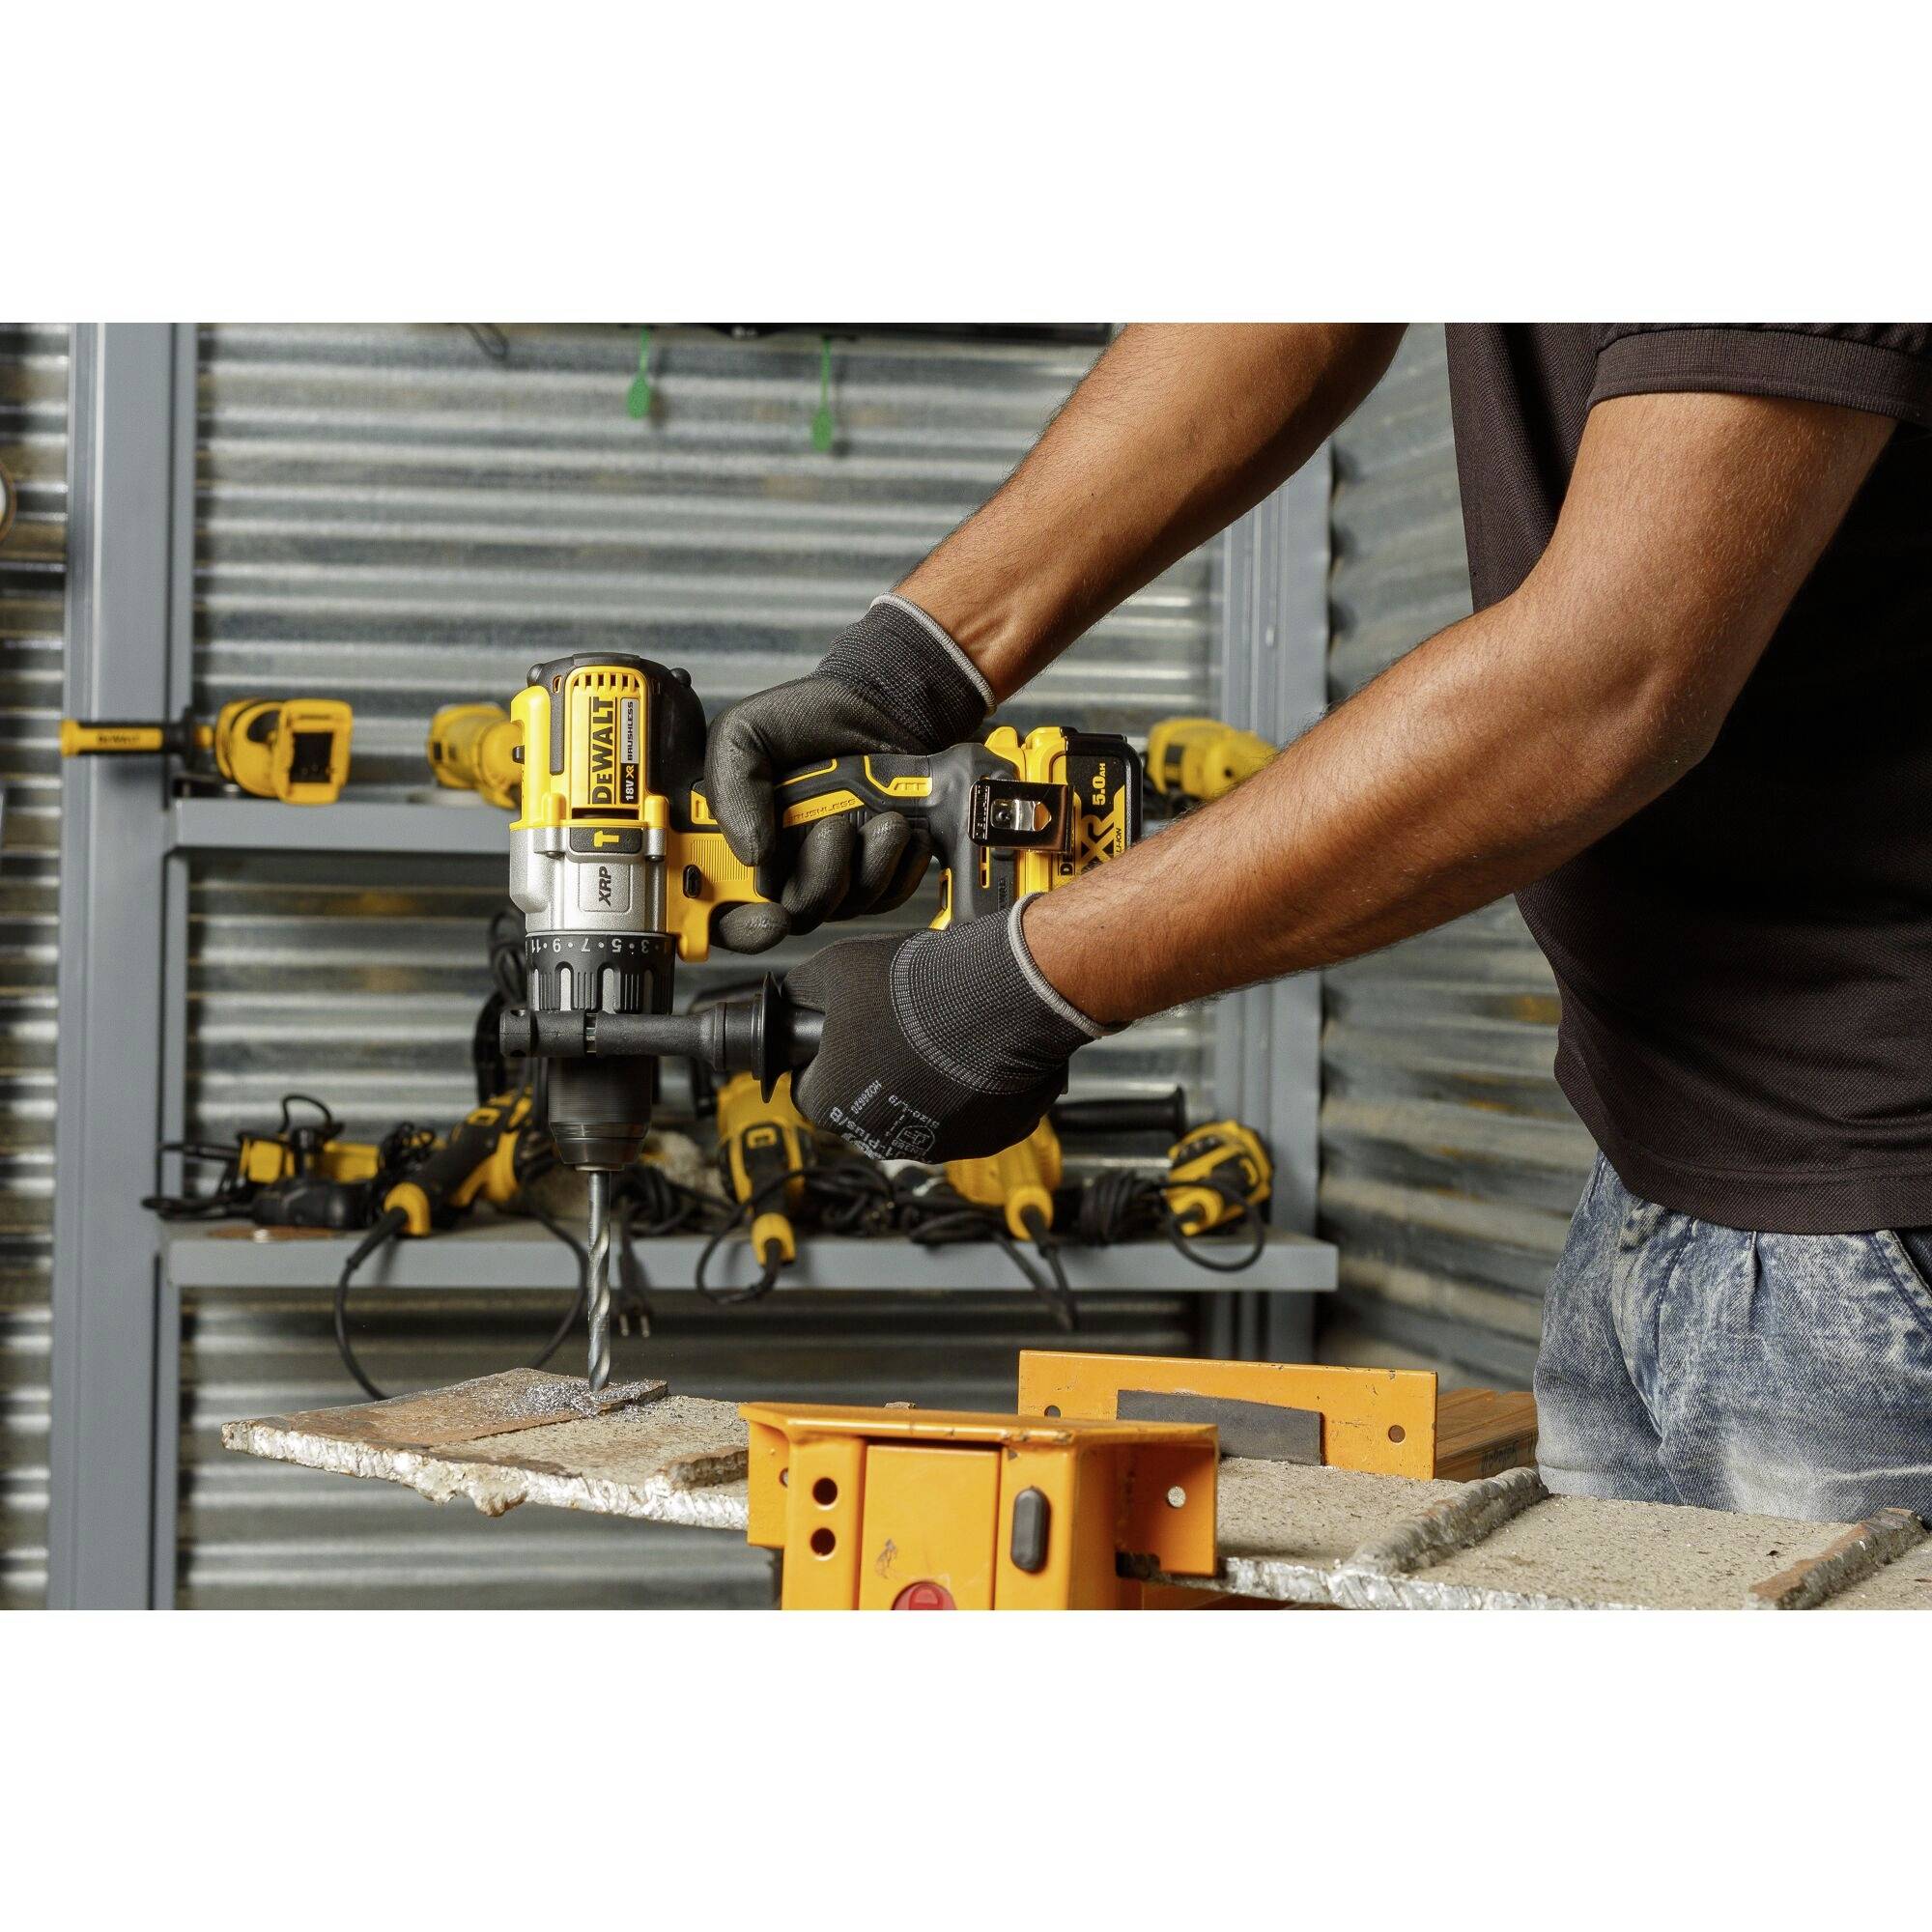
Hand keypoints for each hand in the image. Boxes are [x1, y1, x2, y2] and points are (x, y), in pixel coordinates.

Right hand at [703, 594, 990, 951]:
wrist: (881, 704)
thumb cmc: (807, 718)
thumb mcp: (744, 734)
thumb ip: (731, 789)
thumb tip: (752, 855)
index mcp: (738, 842)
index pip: (723, 912)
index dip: (742, 928)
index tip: (770, 919)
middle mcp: (783, 868)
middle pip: (794, 916)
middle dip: (820, 881)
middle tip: (834, 828)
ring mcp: (833, 874)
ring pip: (848, 906)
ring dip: (869, 864)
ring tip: (882, 817)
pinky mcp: (880, 873)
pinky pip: (891, 894)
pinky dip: (902, 865)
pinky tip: (903, 827)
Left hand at [783, 901, 1109, 1162]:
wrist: (1001, 992)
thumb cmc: (919, 985)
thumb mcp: (835, 967)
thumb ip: (801, 990)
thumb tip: (789, 998)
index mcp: (830, 1103)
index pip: (810, 1086)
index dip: (826, 1053)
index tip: (847, 1031)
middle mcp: (878, 1137)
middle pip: (865, 1106)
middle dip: (876, 1071)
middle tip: (899, 1027)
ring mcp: (936, 1144)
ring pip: (917, 1114)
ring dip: (922, 1084)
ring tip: (941, 1036)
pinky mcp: (984, 1140)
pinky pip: (967, 1119)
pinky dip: (968, 1093)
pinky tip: (973, 1054)